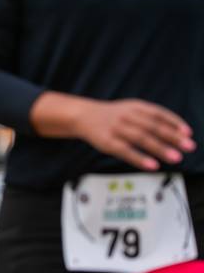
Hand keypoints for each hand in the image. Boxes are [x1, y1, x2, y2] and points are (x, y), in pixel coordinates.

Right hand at [75, 99, 195, 170]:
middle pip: (152, 126)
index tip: (188, 133)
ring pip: (141, 138)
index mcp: (134, 107)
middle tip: (188, 146)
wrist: (83, 115)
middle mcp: (126, 116)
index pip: (158, 113)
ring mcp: (116, 129)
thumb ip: (151, 117)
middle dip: (172, 137)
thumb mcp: (130, 109)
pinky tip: (152, 165)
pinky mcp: (107, 142)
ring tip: (175, 157)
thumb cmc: (112, 116)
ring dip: (159, 148)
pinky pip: (126, 151)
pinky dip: (140, 158)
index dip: (174, 123)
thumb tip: (178, 131)